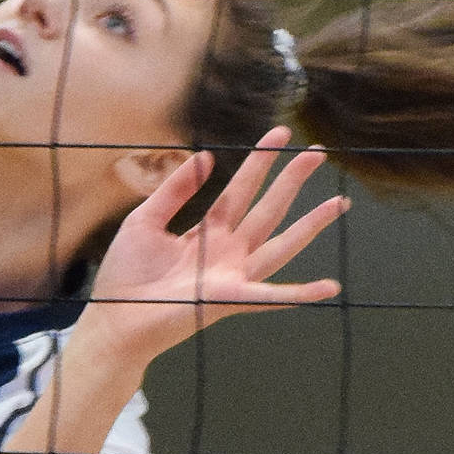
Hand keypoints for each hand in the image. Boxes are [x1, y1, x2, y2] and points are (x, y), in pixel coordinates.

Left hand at [85, 129, 345, 362]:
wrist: (114, 318)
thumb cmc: (126, 276)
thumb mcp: (146, 220)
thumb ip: (176, 190)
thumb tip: (206, 156)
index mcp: (208, 232)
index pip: (241, 190)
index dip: (260, 161)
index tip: (280, 134)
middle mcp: (228, 252)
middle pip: (268, 208)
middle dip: (292, 180)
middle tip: (318, 153)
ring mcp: (233, 275)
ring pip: (281, 244)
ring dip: (311, 225)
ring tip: (340, 203)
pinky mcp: (230, 299)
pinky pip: (272, 296)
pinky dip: (302, 294)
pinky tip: (330, 288)